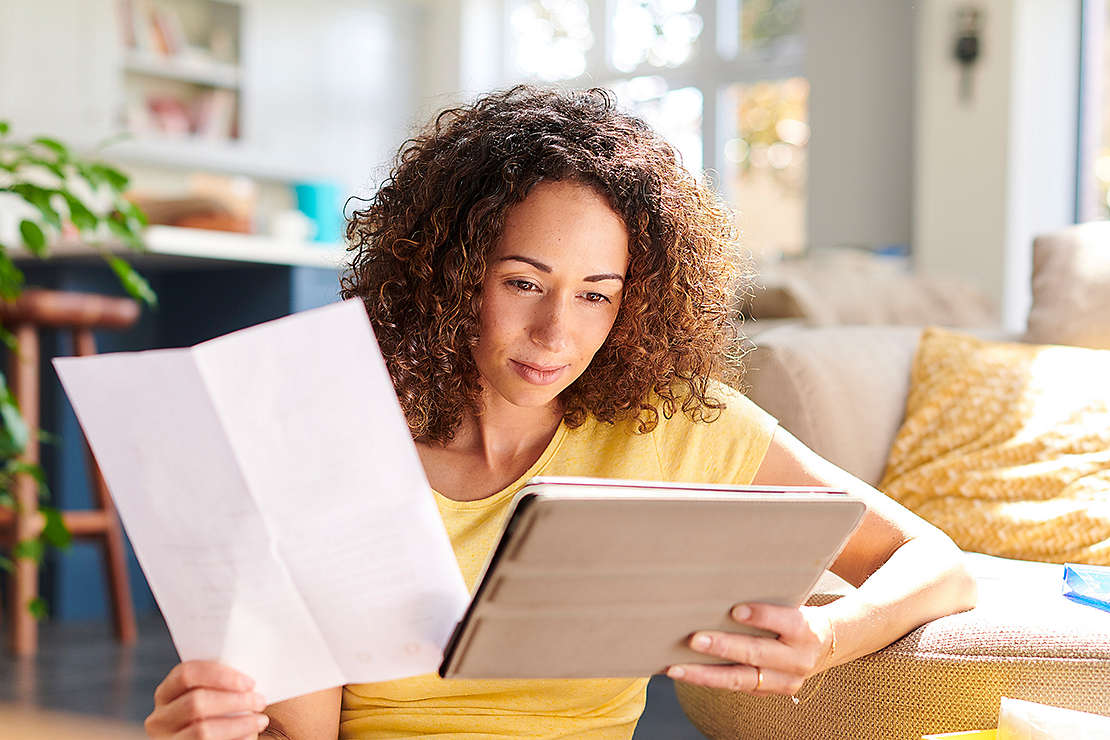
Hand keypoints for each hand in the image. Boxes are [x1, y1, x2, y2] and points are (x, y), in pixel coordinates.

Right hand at [145, 660, 270, 738]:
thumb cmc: (215, 717)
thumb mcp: (209, 699)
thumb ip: (219, 687)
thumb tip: (248, 681)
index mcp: (166, 694)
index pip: (186, 674)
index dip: (219, 675)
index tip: (249, 682)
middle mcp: (159, 718)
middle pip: (196, 702)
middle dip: (234, 700)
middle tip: (260, 701)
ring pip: (203, 730)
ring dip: (239, 724)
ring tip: (261, 720)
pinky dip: (235, 738)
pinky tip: (249, 735)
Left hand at [666, 604, 833, 696]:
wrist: (826, 644)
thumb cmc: (798, 613)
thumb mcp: (793, 601)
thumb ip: (768, 595)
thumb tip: (724, 580)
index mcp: (806, 630)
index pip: (785, 622)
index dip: (761, 616)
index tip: (735, 610)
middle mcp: (797, 659)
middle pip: (757, 653)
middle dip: (723, 647)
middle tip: (694, 639)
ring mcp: (784, 681)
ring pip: (741, 680)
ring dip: (705, 674)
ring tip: (676, 668)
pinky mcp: (770, 692)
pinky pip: (737, 687)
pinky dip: (708, 680)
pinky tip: (684, 673)